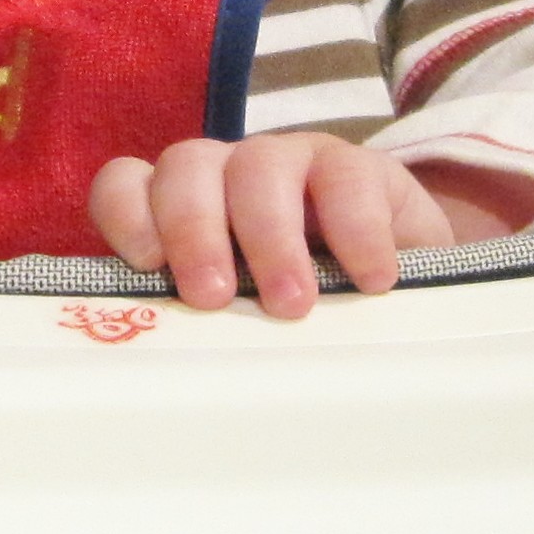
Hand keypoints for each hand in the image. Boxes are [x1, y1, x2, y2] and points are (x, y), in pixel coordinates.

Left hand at [88, 134, 463, 318]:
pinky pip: (347, 178)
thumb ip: (202, 326)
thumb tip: (173, 371)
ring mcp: (291, 162)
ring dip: (270, 236)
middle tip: (212, 296)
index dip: (126, 214)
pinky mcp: (359, 167)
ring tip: (290, 304)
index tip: (147, 266)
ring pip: (259, 164)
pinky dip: (355, 229)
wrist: (407, 294)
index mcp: (181, 206)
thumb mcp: (242, 320)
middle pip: (186, 167)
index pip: (127, 185)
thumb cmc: (301, 314)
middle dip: (194, 230)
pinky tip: (368, 280)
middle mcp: (227, 173)